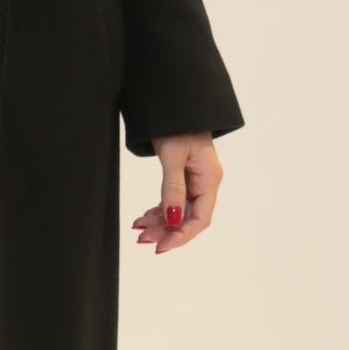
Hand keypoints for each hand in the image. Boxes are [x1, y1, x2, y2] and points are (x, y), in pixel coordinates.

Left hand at [131, 132, 221, 255]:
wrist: (172, 103)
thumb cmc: (176, 124)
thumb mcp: (173, 156)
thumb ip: (173, 188)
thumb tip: (172, 219)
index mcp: (209, 179)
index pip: (200, 218)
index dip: (182, 235)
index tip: (162, 246)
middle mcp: (205, 182)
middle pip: (189, 217)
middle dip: (167, 231)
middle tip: (143, 239)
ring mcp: (194, 179)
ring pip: (179, 211)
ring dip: (160, 223)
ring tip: (139, 230)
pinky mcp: (183, 175)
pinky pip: (173, 200)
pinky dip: (159, 210)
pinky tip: (144, 217)